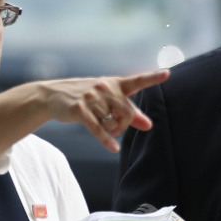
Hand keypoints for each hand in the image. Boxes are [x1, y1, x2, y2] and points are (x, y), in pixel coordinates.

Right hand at [39, 70, 169, 152]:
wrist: (53, 96)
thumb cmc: (86, 98)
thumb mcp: (108, 100)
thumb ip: (130, 112)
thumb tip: (149, 125)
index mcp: (115, 84)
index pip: (137, 81)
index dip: (153, 77)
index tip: (168, 73)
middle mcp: (105, 87)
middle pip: (127, 113)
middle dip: (124, 125)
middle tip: (116, 128)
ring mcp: (91, 98)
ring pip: (112, 123)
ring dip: (111, 131)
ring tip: (104, 128)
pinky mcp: (80, 109)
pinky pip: (99, 129)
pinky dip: (107, 141)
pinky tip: (113, 148)